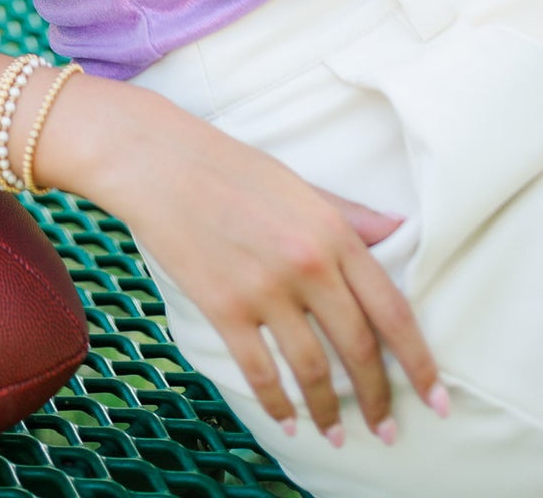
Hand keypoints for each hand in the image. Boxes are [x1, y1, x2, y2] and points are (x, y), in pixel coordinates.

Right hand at [43, 78, 447, 447]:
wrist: (157, 160)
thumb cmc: (229, 166)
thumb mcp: (299, 184)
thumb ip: (350, 216)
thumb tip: (399, 235)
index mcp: (332, 232)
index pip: (393, 311)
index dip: (419, 363)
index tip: (437, 398)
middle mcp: (307, 264)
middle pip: (357, 349)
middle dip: (377, 398)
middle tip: (388, 430)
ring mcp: (264, 288)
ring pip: (312, 369)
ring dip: (329, 411)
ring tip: (338, 434)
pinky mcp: (223, 306)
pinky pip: (260, 370)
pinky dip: (278, 404)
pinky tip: (289, 420)